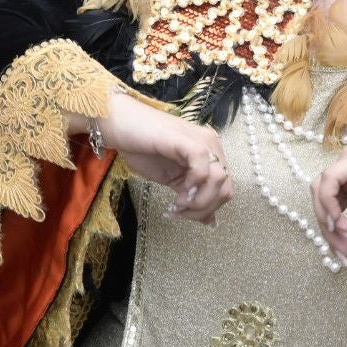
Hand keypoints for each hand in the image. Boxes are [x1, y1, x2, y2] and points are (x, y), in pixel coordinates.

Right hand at [96, 93, 232, 223]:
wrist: (120, 125)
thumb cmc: (142, 148)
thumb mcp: (172, 179)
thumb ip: (192, 196)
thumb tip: (209, 221)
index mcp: (211, 154)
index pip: (225, 190)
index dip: (207, 209)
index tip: (182, 214)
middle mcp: (212, 145)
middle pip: (226, 189)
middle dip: (202, 209)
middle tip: (178, 212)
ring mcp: (202, 141)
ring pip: (220, 180)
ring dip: (198, 201)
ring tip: (176, 204)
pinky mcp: (187, 140)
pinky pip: (204, 168)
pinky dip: (193, 186)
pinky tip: (177, 192)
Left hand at [312, 145, 346, 258]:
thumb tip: (343, 248)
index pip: (326, 199)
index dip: (329, 227)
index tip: (343, 253)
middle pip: (318, 194)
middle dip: (326, 225)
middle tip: (342, 249)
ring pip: (320, 188)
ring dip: (327, 217)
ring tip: (345, 236)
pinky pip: (330, 181)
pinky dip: (330, 204)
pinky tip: (343, 223)